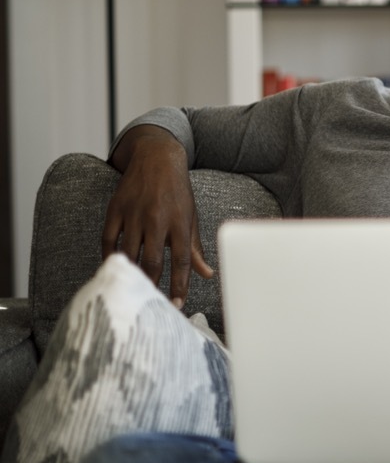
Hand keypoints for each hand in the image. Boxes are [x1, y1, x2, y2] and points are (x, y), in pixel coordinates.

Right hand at [102, 126, 212, 306]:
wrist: (157, 158)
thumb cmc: (178, 193)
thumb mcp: (191, 218)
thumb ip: (195, 249)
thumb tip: (207, 275)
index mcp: (180, 223)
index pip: (181, 262)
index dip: (179, 286)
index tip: (177, 304)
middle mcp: (157, 219)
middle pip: (152, 261)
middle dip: (153, 285)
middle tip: (152, 302)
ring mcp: (134, 214)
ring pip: (130, 253)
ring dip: (132, 274)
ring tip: (134, 290)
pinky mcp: (115, 209)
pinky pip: (108, 239)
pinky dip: (110, 257)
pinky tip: (116, 268)